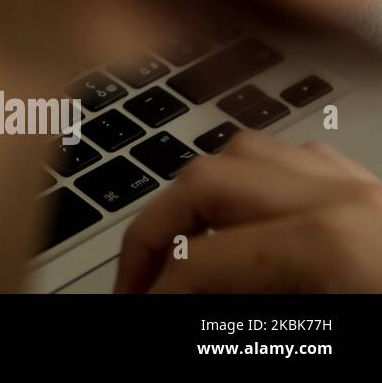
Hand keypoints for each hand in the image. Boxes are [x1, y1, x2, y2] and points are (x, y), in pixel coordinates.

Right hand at [115, 131, 381, 292]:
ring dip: (202, 198)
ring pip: (248, 153)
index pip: (199, 260)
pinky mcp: (379, 194)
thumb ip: (237, 316)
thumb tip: (173, 294)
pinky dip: (258, 187)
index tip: (133, 307)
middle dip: (157, 230)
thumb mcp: (314, 338)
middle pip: (206, 182)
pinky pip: (300, 164)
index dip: (152, 290)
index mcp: (328, 244)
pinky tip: (249, 227)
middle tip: (137, 279)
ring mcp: (365, 188)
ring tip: (184, 246)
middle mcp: (344, 199)